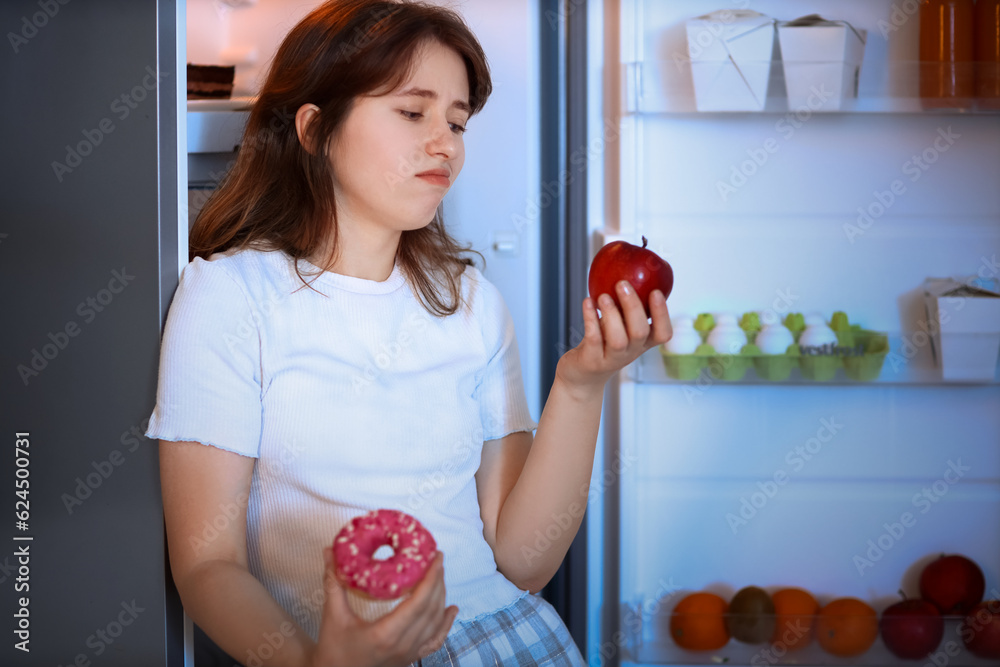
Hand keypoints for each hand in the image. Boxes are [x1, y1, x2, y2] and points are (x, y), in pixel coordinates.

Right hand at [307, 548, 458, 666]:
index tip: (436, 557)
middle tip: (437, 559)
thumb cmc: (333, 650)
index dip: (431, 578)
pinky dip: (446, 624)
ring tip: (439, 575)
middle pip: (430, 609)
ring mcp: (409, 654)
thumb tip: (330, 551)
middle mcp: (403, 646)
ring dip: (441, 597)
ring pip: (435, 623)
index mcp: (386, 634)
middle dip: (437, 581)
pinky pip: (435, 641)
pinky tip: (451, 610)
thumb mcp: (332, 616)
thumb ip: (333, 582)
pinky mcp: (410, 658)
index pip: (418, 602)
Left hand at [557, 281, 671, 396]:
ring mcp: (611, 358)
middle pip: (639, 332)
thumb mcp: (620, 327)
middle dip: (633, 306)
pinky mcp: (592, 360)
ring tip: (603, 296)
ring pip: (618, 339)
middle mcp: (630, 352)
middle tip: (623, 284)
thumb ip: (627, 308)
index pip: (663, 333)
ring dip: (611, 314)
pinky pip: (593, 338)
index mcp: (642, 343)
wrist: (582, 375)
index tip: (656, 291)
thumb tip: (631, 271)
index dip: (662, 314)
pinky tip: (587, 302)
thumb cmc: (603, 344)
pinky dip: (590, 318)